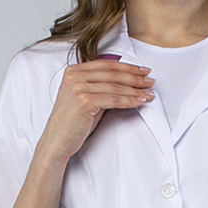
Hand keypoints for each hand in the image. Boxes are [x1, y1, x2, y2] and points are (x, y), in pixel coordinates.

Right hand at [40, 60, 154, 162]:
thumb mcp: (87, 99)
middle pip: (113, 73)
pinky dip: (129, 100)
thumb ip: (101, 88)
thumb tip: (127, 83)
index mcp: (74, 71)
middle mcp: (75, 76)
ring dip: (135, 90)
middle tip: (150, 81)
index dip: (128, 67)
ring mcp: (78, 87)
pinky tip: (139, 102)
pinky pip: (113, 99)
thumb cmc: (73, 123)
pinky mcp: (84, 101)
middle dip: (135, 78)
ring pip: (115, 86)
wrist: (57, 142)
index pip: (107, 65)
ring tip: (149, 93)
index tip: (143, 72)